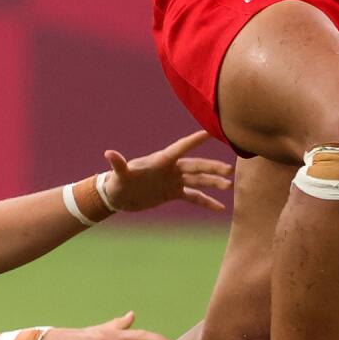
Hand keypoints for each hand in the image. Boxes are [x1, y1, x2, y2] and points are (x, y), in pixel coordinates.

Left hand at [101, 131, 232, 213]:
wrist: (119, 197)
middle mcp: (170, 168)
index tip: (211, 131)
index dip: (194, 140)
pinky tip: (220, 208)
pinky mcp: (174, 192)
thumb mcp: (119, 175)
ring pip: (198, 180)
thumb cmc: (117, 183)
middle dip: (212, 167)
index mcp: (160, 160)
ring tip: (230, 186)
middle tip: (230, 170)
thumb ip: (118, 164)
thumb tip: (108, 154)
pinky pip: (194, 196)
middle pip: (195, 165)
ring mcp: (174, 180)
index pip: (180, 148)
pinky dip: (206, 201)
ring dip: (213, 182)